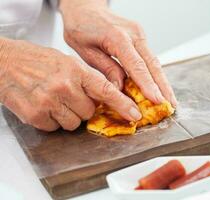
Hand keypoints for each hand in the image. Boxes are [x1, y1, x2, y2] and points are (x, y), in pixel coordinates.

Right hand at [0, 38, 141, 130]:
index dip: (122, 104)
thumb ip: (87, 80)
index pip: (106, 90)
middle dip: (83, 107)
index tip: (134, 114)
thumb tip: (106, 97)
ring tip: (54, 100)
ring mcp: (49, 102)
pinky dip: (52, 120)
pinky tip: (43, 106)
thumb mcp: (67, 62)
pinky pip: (55, 128)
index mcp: (75, 70)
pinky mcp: (35, 115)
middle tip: (69, 95)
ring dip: (67, 115)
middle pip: (89, 112)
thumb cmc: (37, 61)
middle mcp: (64, 86)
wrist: (5, 62)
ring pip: (74, 123)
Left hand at [59, 0, 176, 106]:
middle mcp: (134, 34)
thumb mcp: (85, 50)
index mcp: (118, 37)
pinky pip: (150, 59)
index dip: (148, 85)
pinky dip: (156, 75)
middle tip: (170, 105)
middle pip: (153, 65)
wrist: (85, 7)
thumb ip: (105, 68)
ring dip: (163, 82)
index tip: (157, 100)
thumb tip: (120, 87)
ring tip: (170, 100)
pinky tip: (160, 87)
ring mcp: (139, 35)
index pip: (137, 66)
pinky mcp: (140, 37)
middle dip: (163, 87)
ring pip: (155, 62)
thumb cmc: (81, 27)